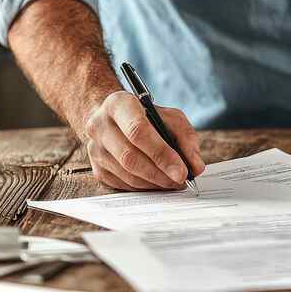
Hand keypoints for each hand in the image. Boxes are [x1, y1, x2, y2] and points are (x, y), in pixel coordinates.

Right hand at [83, 91, 205, 189]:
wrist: (114, 118)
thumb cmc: (145, 116)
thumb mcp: (169, 117)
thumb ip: (185, 138)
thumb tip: (195, 166)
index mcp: (118, 104)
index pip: (138, 131)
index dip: (162, 154)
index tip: (181, 171)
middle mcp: (100, 125)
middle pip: (130, 156)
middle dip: (160, 173)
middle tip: (181, 180)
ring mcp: (94, 148)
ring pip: (127, 174)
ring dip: (155, 183)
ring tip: (173, 181)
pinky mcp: (97, 168)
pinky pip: (123, 184)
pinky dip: (145, 187)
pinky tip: (158, 182)